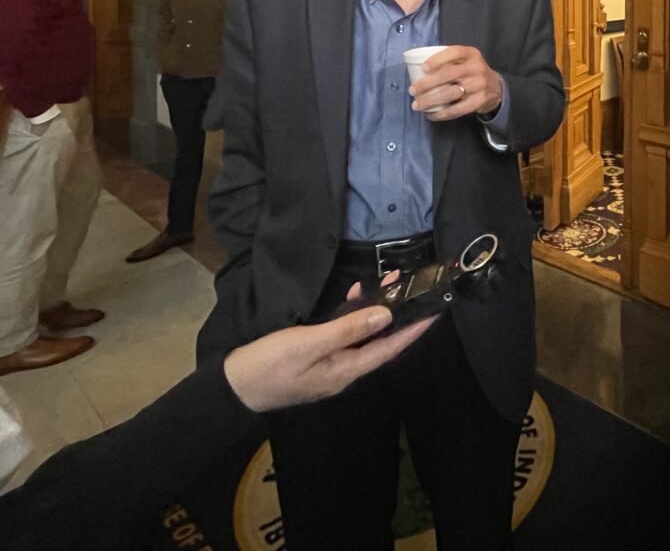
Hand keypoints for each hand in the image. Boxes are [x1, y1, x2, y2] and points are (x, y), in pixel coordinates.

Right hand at [224, 276, 433, 412]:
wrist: (234, 387)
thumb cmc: (270, 366)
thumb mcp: (308, 344)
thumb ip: (347, 329)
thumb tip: (385, 316)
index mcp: (347, 370)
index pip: (391, 348)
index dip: (414, 330)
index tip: (435, 311)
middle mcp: (345, 370)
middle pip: (381, 341)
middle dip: (398, 314)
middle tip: (409, 284)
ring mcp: (331, 365)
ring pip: (363, 336)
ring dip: (376, 311)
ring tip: (387, 282)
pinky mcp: (317, 358)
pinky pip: (344, 336)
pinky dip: (352, 316)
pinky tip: (352, 297)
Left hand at [409, 45, 503, 122]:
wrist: (496, 87)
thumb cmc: (471, 71)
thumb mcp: (465, 59)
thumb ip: (448, 60)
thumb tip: (417, 68)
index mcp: (470, 54)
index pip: (453, 53)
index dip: (437, 60)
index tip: (423, 68)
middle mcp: (475, 68)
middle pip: (448, 75)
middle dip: (427, 84)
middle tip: (412, 90)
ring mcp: (478, 85)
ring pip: (450, 94)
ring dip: (430, 101)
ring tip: (417, 105)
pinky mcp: (479, 101)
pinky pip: (457, 110)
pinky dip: (442, 114)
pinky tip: (431, 115)